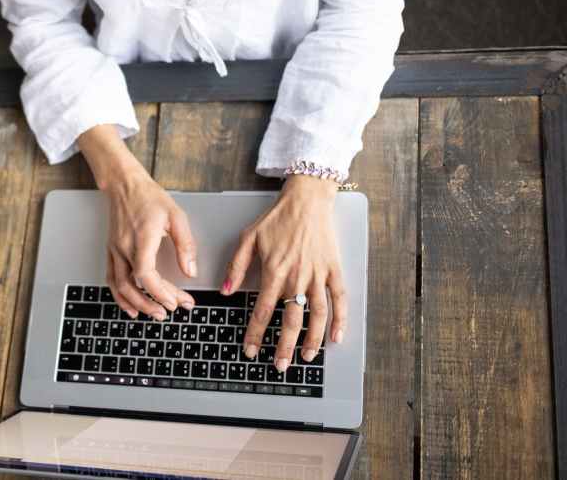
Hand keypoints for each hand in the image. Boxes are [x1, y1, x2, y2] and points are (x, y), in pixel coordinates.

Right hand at [78, 125, 197, 319]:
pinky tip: (131, 307)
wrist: (125, 185)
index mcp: (141, 238)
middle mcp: (124, 247)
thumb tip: (191, 271)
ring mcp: (114, 250)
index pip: (146, 275)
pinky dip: (120, 297)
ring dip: (136, 304)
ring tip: (154, 314)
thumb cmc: (150, 198)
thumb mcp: (176, 217)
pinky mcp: (111, 251)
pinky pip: (111, 279)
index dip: (160, 292)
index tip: (175, 302)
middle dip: (152, 303)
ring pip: (119, 286)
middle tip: (171, 311)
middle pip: (132, 285)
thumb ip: (185, 245)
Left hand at [221, 175, 345, 371]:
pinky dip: (340, 320)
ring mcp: (318, 274)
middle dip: (284, 346)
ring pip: (317, 314)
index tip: (251, 350)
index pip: (262, 311)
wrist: (307, 200)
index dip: (256, 334)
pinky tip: (336, 338)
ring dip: (311, 339)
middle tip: (279, 365)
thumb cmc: (277, 218)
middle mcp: (297, 277)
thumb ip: (236, 266)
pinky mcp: (334, 270)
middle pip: (291, 319)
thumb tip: (226, 291)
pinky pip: (339, 299)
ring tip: (305, 358)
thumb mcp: (248, 238)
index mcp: (274, 271)